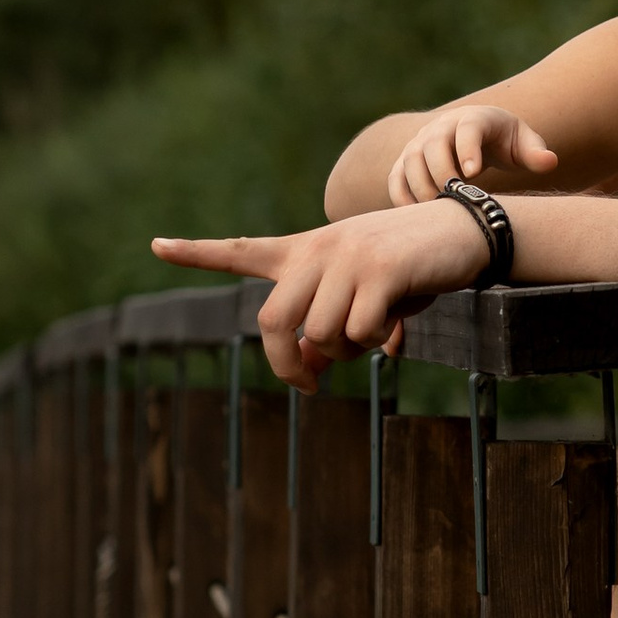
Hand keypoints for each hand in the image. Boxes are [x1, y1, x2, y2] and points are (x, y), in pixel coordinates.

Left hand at [150, 201, 491, 385]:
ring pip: (322, 334)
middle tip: (308, 385)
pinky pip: (360, 330)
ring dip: (348, 351)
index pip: (241, 250)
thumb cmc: (410, 269)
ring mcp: (347, 259)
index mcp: (306, 250)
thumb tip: (309, 371)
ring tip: (376, 332)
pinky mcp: (380, 271)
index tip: (156, 245)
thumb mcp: (362, 295)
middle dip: (287, 365)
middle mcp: (318, 250)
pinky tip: (397, 322)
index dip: (196, 252)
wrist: (462, 231)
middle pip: (273, 321)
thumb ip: (329, 327)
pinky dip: (378, 341)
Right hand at [387, 95, 560, 205]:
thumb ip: (535, 152)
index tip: (474, 173)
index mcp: (473, 118)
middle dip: (442, 171)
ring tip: (438, 210)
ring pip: (410, 161)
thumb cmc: (504, 142)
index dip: (468, 148)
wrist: (474, 135)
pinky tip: (417, 218)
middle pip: (432, 145)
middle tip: (454, 198)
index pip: (468, 128)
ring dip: (420, 186)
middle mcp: (442, 127)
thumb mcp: (523, 143)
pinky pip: (397, 178)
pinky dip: (401, 197)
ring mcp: (420, 143)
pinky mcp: (407, 162)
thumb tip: (549, 161)